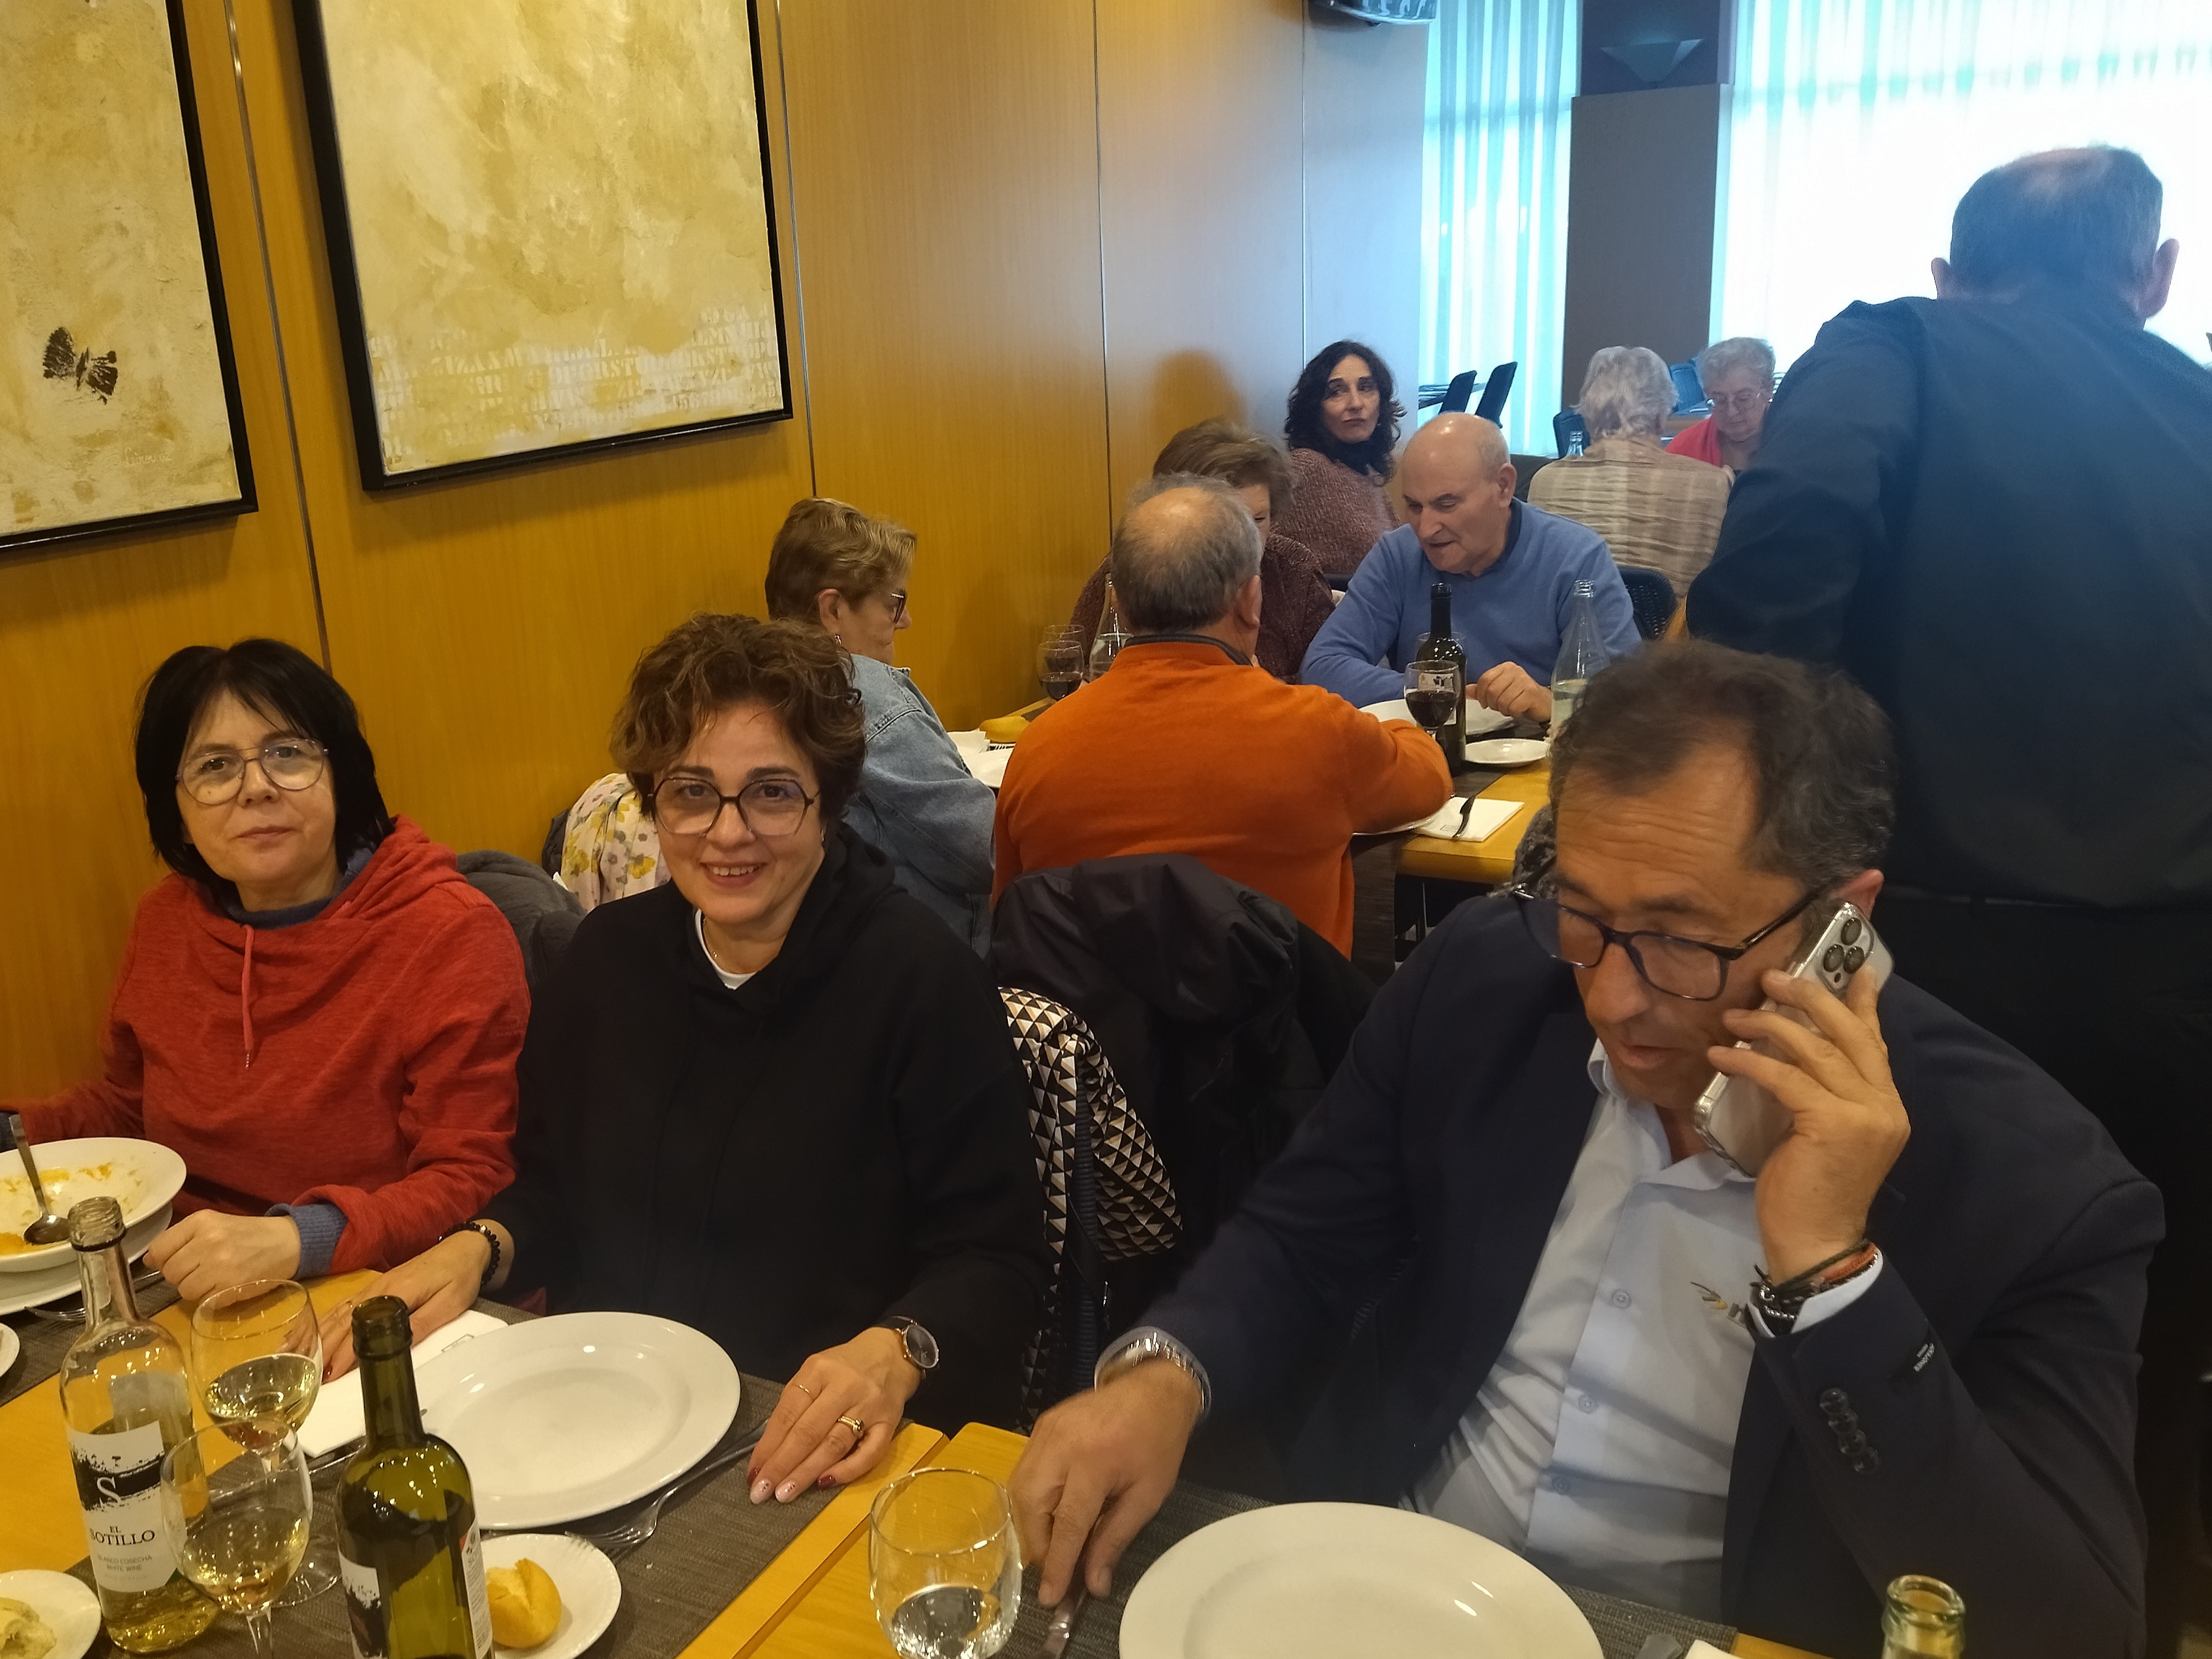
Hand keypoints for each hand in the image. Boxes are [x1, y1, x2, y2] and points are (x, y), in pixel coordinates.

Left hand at [142, 1212, 299, 1301]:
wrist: (288, 1243)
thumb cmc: (248, 1234)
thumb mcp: (213, 1225)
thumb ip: (180, 1239)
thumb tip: (149, 1260)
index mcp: (201, 1221)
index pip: (159, 1249)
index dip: (163, 1261)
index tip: (178, 1261)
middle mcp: (208, 1241)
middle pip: (170, 1272)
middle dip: (182, 1275)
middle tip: (202, 1270)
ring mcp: (219, 1265)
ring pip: (183, 1290)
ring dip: (195, 1289)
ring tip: (214, 1280)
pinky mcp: (230, 1286)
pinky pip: (202, 1301)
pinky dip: (210, 1299)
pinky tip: (224, 1287)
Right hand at [317, 1228, 493, 1379]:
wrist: (464, 1248)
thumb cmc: (459, 1277)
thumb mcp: (449, 1303)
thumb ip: (422, 1323)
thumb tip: (395, 1348)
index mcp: (395, 1294)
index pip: (362, 1328)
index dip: (345, 1353)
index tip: (329, 1376)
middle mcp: (376, 1290)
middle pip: (343, 1322)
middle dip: (323, 1351)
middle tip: (308, 1378)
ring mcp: (373, 1288)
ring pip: (337, 1314)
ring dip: (317, 1337)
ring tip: (296, 1360)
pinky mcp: (374, 1288)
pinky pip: (343, 1307)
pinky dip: (323, 1322)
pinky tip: (310, 1335)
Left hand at [746, 1328, 919, 1502]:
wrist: (894, 1353)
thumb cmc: (846, 1366)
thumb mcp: (816, 1372)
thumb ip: (796, 1404)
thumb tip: (770, 1449)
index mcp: (819, 1371)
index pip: (788, 1413)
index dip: (768, 1446)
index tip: (753, 1473)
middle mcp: (844, 1386)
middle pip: (809, 1432)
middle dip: (782, 1465)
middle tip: (762, 1492)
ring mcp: (870, 1405)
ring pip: (835, 1444)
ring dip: (807, 1472)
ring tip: (785, 1494)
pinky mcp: (891, 1422)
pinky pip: (870, 1452)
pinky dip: (847, 1470)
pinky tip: (825, 1483)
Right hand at [1011, 1361, 1202, 1604]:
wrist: (1155, 1389)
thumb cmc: (1158, 1444)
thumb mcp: (1148, 1496)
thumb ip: (1115, 1539)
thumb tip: (1093, 1584)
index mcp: (1094, 1461)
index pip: (1067, 1524)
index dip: (1058, 1565)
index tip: (1051, 1598)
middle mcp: (1061, 1444)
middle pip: (1032, 1506)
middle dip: (1039, 1546)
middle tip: (1056, 1570)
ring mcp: (1046, 1431)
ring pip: (1020, 1490)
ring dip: (1031, 1526)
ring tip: (1054, 1546)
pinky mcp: (1040, 1425)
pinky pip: (1024, 1471)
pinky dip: (1030, 1500)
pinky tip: (1049, 1515)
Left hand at [1471, 662, 1550, 720]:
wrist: (1544, 704)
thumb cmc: (1521, 698)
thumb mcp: (1500, 692)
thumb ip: (1482, 690)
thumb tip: (1465, 690)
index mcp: (1505, 668)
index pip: (1484, 680)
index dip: (1481, 695)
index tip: (1485, 703)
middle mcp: (1515, 670)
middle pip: (1491, 691)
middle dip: (1494, 704)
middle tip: (1502, 706)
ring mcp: (1524, 680)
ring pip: (1502, 700)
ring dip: (1505, 709)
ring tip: (1512, 707)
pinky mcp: (1531, 692)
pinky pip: (1513, 707)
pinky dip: (1514, 712)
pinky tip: (1520, 710)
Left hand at [1710, 965, 1908, 1280]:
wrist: (1817, 1242)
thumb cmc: (1812, 1190)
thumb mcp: (1825, 1132)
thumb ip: (1826, 1092)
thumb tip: (1796, 1050)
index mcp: (1887, 1105)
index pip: (1875, 1042)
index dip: (1863, 1003)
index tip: (1857, 968)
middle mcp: (1884, 1104)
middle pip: (1849, 1034)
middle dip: (1810, 998)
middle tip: (1773, 978)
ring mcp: (1863, 1113)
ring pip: (1815, 1050)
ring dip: (1769, 1026)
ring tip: (1735, 1015)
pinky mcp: (1831, 1123)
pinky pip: (1784, 1077)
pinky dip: (1749, 1061)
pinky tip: (1720, 1056)